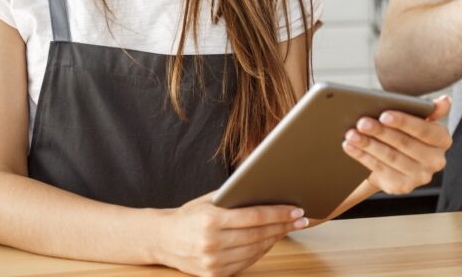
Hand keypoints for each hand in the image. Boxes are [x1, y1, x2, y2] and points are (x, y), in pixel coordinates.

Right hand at [155, 191, 306, 276]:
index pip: (254, 217)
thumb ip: (234, 198)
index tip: (296, 210)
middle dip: (283, 226)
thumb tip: (268, 193)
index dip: (278, 214)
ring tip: (288, 229)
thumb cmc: (188, 216)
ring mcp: (212, 262)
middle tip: (300, 220)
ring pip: (255, 250)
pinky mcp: (214, 275)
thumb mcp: (208, 201)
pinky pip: (245, 262)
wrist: (161, 239)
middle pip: (258, 235)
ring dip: (275, 239)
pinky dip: (261, 252)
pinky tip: (270, 241)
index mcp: (210, 220)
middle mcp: (211, 243)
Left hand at [341, 96, 452, 194]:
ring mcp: (420, 177)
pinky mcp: (403, 186)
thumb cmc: (408, 134)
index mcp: (442, 140)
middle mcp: (436, 161)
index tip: (383, 115)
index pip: (424, 130)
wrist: (398, 162)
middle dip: (381, 132)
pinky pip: (380, 169)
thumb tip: (446, 100)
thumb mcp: (419, 120)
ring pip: (390, 157)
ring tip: (351, 134)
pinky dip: (362, 157)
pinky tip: (350, 147)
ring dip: (368, 145)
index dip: (404, 122)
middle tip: (361, 122)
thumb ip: (431, 110)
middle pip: (405, 144)